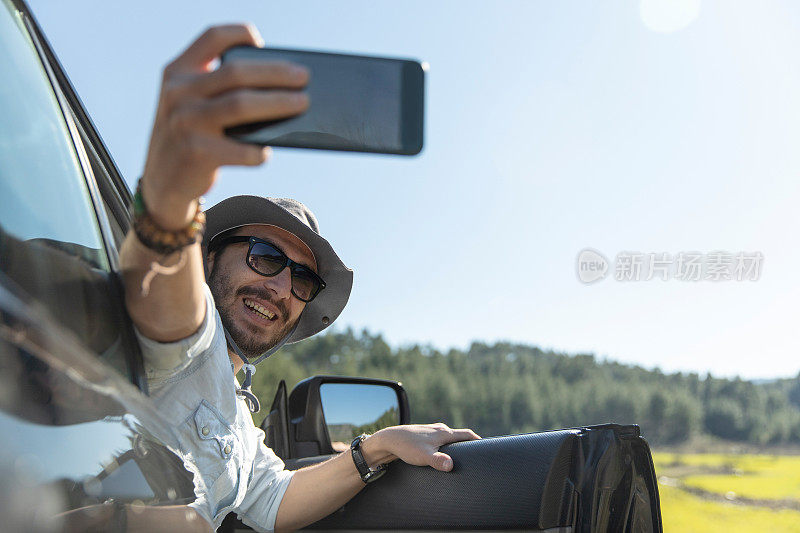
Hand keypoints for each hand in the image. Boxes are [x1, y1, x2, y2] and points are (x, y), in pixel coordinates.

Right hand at [140, 24, 309, 228]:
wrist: (162, 181)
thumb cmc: (191, 137)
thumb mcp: (191, 104)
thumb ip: (218, 89)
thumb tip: (280, 86)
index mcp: (177, 72)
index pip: (211, 39)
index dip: (238, 34)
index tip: (260, 41)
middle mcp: (178, 93)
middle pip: (236, 72)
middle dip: (276, 73)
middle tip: (304, 78)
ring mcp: (185, 122)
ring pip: (241, 105)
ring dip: (278, 103)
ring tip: (302, 103)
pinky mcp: (196, 153)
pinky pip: (241, 149)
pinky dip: (259, 151)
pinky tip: (267, 151)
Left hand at [363, 423, 480, 471]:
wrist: (388, 439)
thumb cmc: (406, 446)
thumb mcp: (424, 456)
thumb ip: (438, 461)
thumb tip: (451, 465)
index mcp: (444, 432)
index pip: (467, 434)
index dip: (478, 441)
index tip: (488, 448)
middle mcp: (439, 429)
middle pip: (460, 436)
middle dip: (468, 445)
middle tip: (475, 456)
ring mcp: (432, 432)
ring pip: (449, 438)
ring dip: (456, 446)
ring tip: (460, 458)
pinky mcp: (424, 437)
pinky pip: (440, 441)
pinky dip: (445, 447)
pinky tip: (442, 456)